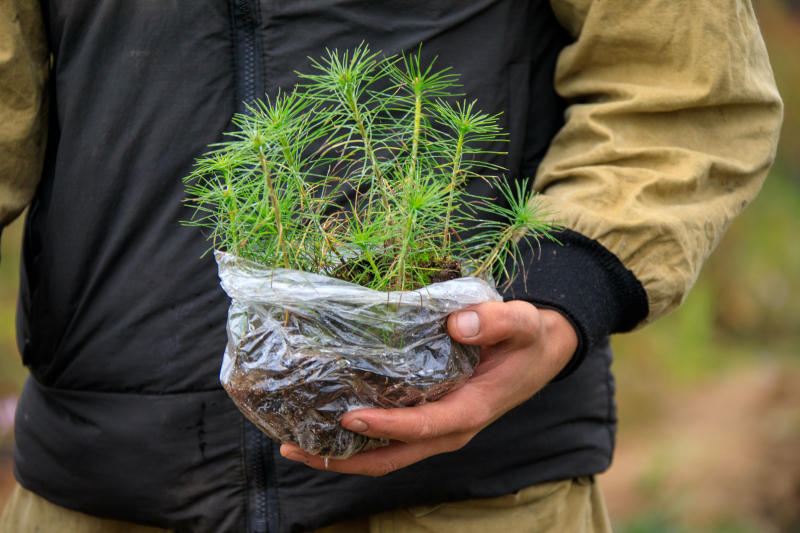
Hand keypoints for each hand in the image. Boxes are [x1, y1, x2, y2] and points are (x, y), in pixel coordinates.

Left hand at [279, 301, 576, 475]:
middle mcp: (449, 429)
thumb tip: (457, 324)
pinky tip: (323, 425)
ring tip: (293, 444)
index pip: (424, 426)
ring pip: (385, 455)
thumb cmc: (527, 340)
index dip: (387, 426)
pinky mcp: (428, 420)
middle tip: (294, 446)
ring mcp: (437, 429)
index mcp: (471, 410)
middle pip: (392, 457)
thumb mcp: (522, 323)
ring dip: (341, 456)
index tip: (348, 418)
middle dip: (343, 459)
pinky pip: (389, 440)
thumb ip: (496, 322)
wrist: (538, 355)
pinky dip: (355, 440)